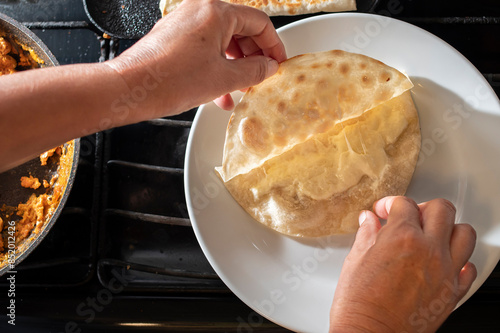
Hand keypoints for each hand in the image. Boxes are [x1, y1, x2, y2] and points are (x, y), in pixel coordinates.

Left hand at [106, 0, 286, 113]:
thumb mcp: (224, 78)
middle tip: (261, 76)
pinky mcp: (174, 37)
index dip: (274, 45)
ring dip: (235, 66)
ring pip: (222, 42)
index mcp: (216, 12)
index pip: (259, 23)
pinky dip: (216, 66)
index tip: (278, 62)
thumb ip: (254, 70)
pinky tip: (219, 91)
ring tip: (240, 89)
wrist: (131, 89)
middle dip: (253, 57)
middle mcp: (199, 11)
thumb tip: (268, 67)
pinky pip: (204, 48)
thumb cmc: (170, 80)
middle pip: (240, 30)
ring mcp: (184, 23)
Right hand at [330, 196, 476, 332]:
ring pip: (464, 233)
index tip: (383, 212)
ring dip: (448, 230)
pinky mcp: (452, 292)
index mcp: (401, 237)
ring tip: (432, 236)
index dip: (390, 204)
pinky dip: (459, 261)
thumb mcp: (355, 261)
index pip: (404, 204)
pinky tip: (443, 263)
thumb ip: (366, 235)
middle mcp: (428, 249)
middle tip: (409, 218)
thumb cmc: (359, 305)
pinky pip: (469, 268)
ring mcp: (444, 271)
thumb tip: (368, 221)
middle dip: (422, 208)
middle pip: (441, 209)